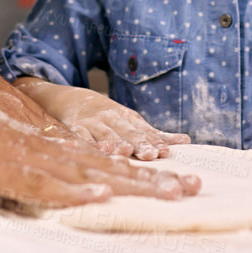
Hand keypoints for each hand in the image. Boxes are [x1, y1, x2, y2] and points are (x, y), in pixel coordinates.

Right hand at [0, 71, 200, 207]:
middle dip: (151, 177)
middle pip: (107, 162)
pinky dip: (71, 190)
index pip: (98, 156)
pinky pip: (40, 180)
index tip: (171, 176)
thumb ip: (9, 153)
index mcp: (38, 137)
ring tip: (171, 192)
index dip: (136, 167)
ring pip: (87, 171)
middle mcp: (40, 142)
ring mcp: (21, 152)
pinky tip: (100, 196)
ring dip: (130, 184)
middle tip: (196, 187)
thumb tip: (24, 169)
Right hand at [15, 79, 189, 160]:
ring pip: (106, 134)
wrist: (65, 98)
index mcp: (126, 117)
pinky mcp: (73, 129)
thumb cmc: (103, 115)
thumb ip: (153, 133)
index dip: (154, 141)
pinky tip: (96, 150)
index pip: (143, 130)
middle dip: (141, 144)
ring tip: (128, 152)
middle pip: (128, 133)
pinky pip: (81, 138)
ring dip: (117, 143)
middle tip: (153, 155)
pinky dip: (89, 144)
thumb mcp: (128, 120)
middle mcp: (111, 118)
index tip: (165, 152)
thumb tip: (186, 141)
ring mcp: (91, 123)